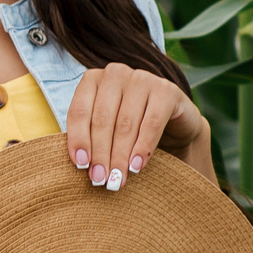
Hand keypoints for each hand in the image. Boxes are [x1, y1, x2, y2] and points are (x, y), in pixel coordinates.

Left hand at [66, 63, 212, 188]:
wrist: (174, 123)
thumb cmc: (131, 126)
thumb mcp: (107, 128)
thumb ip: (91, 137)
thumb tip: (81, 164)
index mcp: (93, 79)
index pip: (79, 110)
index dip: (78, 139)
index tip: (80, 165)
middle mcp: (116, 73)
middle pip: (102, 119)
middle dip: (100, 153)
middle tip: (100, 179)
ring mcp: (142, 78)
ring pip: (126, 123)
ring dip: (119, 156)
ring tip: (117, 179)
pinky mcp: (167, 90)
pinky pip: (152, 123)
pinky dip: (143, 148)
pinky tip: (136, 167)